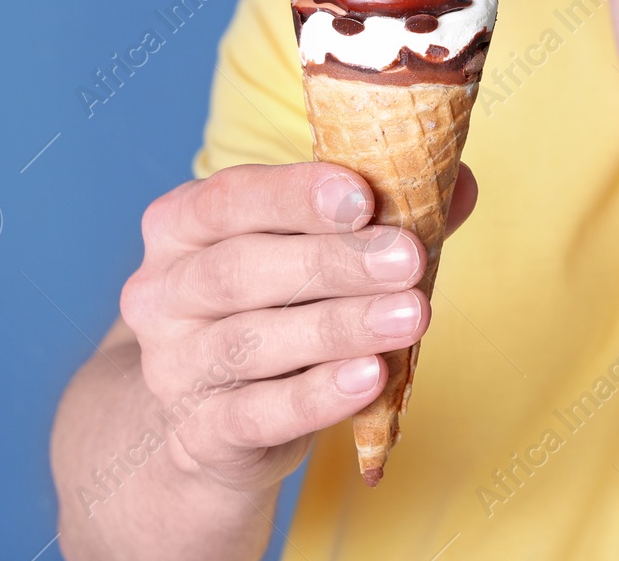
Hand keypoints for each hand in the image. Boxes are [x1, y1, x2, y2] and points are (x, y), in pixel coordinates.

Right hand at [118, 161, 477, 491]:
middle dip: (333, 262)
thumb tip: (457, 184)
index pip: (229, 199)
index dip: (295, 195)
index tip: (362, 196)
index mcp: (180, 226)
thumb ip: (379, 219)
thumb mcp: (312, 256)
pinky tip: (370, 378)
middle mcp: (161, 294)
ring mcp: (173, 368)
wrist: (213, 426)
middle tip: (407, 259)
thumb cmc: (276, 311)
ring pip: (252, 342)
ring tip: (412, 316)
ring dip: (338, 327)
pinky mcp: (199, 434)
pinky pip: (256, 413)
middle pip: (241, 270)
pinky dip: (316, 396)